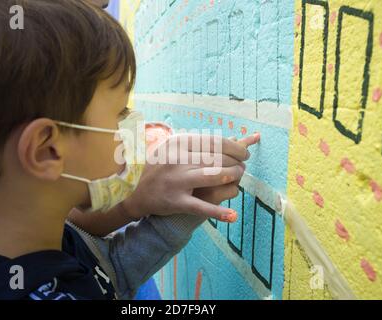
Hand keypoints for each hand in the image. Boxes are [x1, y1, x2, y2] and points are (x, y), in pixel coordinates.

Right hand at [121, 133, 259, 222]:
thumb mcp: (176, 148)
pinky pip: (201, 207)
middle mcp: (177, 160)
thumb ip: (204, 143)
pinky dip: (218, 212)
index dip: (236, 147)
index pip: (216, 142)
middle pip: (218, 159)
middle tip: (242, 167)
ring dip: (233, 177)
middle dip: (236, 163)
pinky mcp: (175, 201)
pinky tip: (233, 216)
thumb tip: (240, 139)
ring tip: (238, 177)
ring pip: (214, 177)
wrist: (136, 192)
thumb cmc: (163, 167)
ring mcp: (176, 181)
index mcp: (178, 143)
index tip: (245, 153)